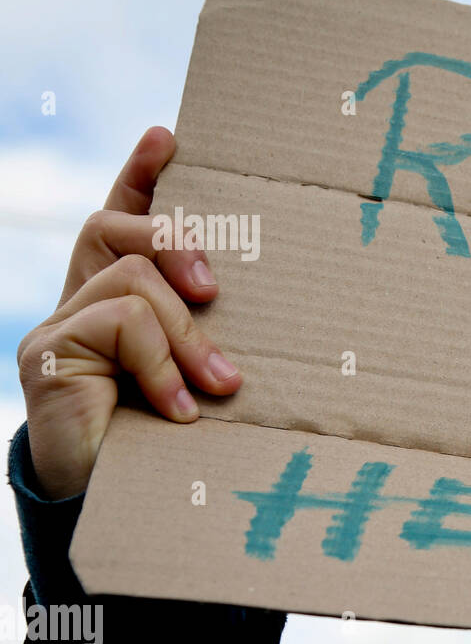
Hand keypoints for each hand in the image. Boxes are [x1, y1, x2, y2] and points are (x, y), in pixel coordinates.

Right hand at [17, 127, 242, 498]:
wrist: (115, 506)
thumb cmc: (171, 441)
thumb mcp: (200, 374)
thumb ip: (209, 334)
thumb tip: (248, 301)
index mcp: (116, 300)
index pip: (118, 220)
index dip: (139, 178)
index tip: (168, 137)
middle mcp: (77, 302)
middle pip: (118, 231)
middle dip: (177, 246)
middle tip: (217, 292)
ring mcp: (56, 328)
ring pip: (133, 282)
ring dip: (187, 334)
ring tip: (218, 385)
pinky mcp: (48, 357)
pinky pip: (121, 323)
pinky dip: (163, 364)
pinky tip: (179, 410)